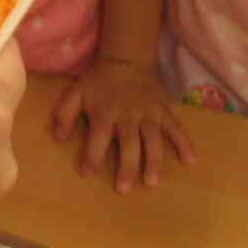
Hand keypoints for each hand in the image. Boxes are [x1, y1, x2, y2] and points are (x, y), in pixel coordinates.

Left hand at [50, 59, 192, 193]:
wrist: (126, 59)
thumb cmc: (99, 81)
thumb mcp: (76, 93)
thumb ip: (64, 114)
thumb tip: (57, 137)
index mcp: (104, 112)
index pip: (97, 137)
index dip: (91, 155)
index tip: (86, 173)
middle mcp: (128, 115)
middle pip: (128, 143)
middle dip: (126, 166)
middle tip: (124, 189)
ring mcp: (148, 114)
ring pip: (152, 140)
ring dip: (153, 161)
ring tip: (151, 182)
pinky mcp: (164, 111)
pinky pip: (176, 127)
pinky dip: (184, 143)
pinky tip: (190, 160)